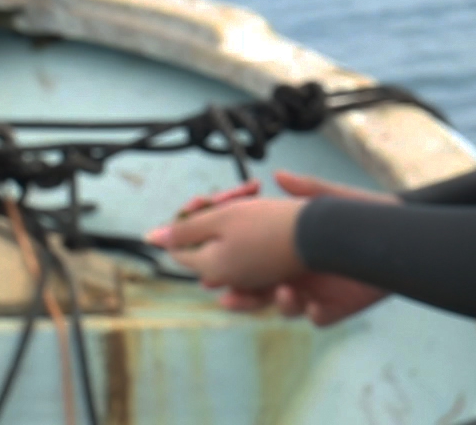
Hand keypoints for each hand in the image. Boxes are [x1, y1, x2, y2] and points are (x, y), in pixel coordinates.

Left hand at [148, 198, 307, 289]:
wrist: (323, 236)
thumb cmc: (272, 225)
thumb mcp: (222, 219)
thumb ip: (186, 230)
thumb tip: (152, 238)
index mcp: (212, 267)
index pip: (181, 248)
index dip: (187, 221)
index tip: (204, 202)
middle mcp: (230, 278)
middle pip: (206, 247)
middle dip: (214, 217)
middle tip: (237, 196)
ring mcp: (254, 278)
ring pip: (230, 248)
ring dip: (237, 221)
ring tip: (250, 201)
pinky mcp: (275, 273)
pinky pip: (253, 252)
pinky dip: (255, 229)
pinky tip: (265, 211)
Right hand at [188, 170, 395, 325]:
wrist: (399, 235)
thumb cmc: (366, 213)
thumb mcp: (334, 200)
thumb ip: (307, 190)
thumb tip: (278, 175)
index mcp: (290, 249)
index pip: (251, 261)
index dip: (230, 267)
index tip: (211, 270)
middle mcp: (297, 272)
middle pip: (258, 291)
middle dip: (242, 297)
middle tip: (228, 296)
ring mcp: (314, 292)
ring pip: (282, 306)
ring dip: (276, 303)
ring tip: (282, 292)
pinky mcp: (335, 308)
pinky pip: (316, 317)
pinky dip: (311, 312)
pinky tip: (313, 305)